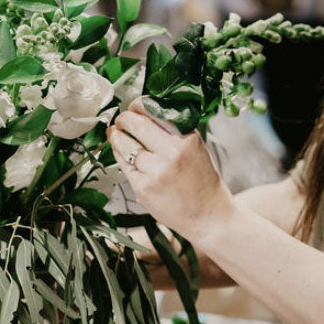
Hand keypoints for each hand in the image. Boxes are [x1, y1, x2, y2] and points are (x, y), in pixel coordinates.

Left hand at [107, 98, 234, 243]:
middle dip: (123, 119)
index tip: (133, 107)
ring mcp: (156, 171)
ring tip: (115, 133)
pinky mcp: (143, 187)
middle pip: (136, 124)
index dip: (138, 105)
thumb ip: (172, 132)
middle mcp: (172, 152)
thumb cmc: (202, 182)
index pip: (154, 111)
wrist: (208, 217)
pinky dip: (119, 155)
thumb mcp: (195, 149)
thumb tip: (143, 114)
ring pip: (125, 144)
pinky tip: (120, 152)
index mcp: (187, 139)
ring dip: (117, 136)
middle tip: (121, 120)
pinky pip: (124, 165)